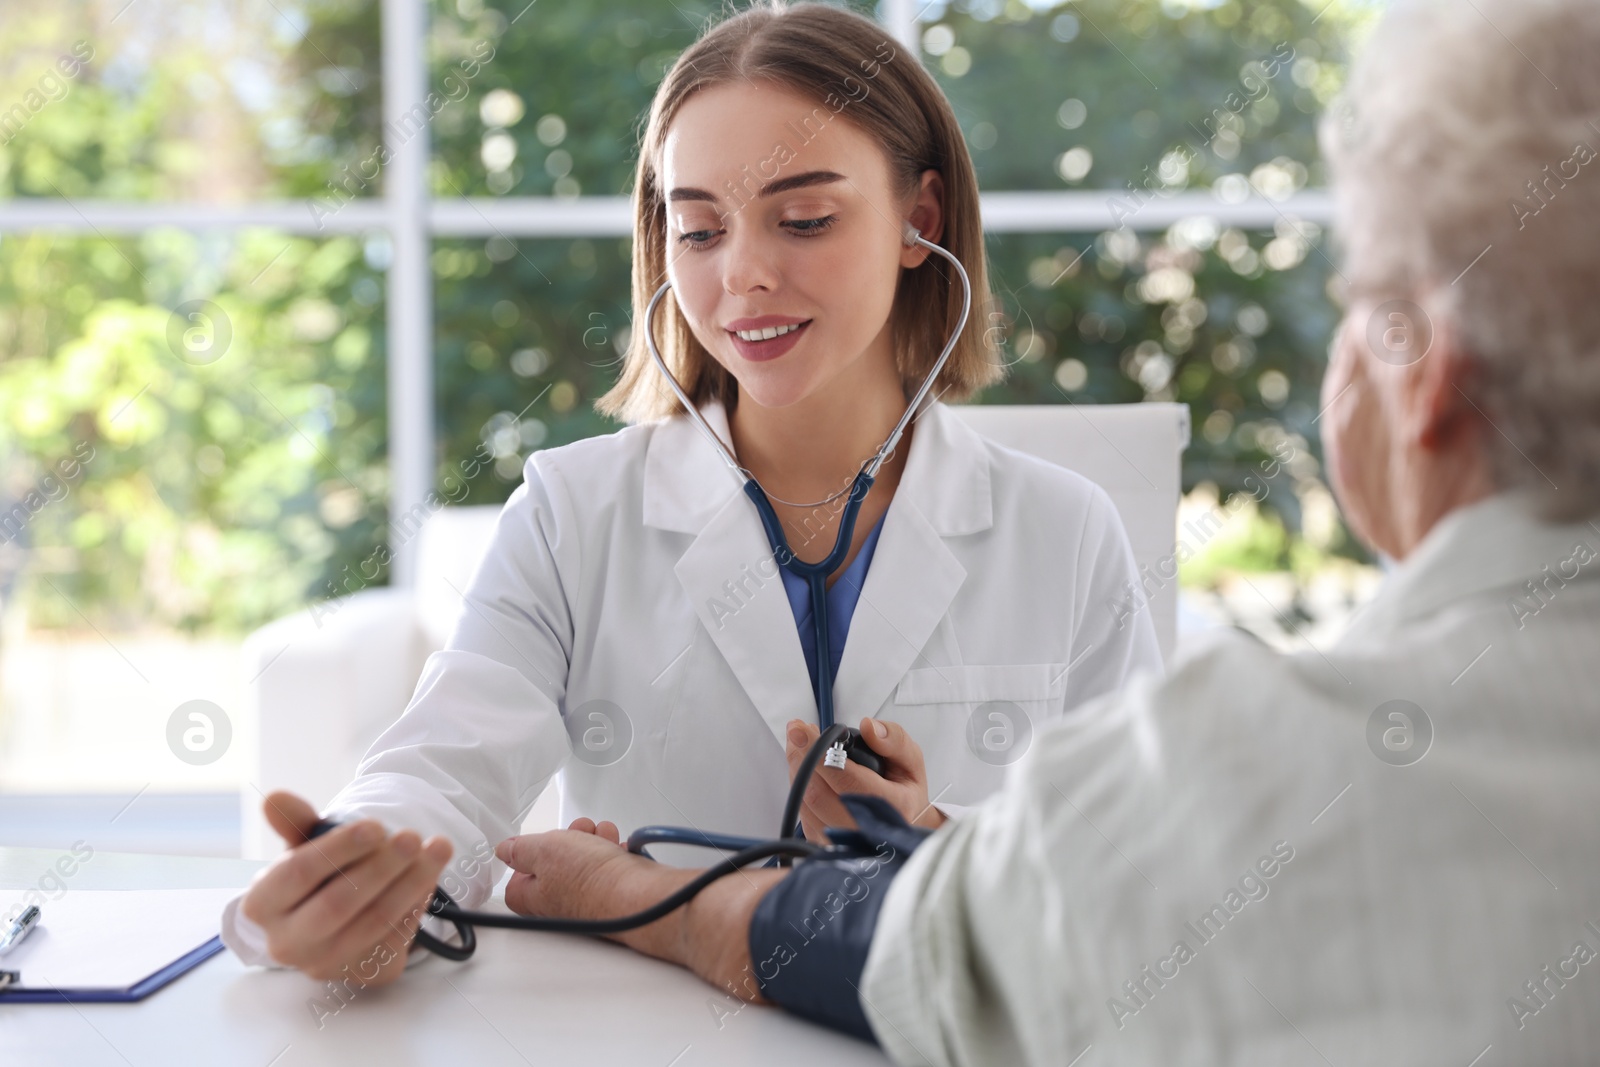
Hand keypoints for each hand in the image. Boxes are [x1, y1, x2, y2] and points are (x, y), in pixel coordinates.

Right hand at [239, 791, 452, 983]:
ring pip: (374, 923)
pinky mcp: (364, 975)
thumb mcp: (303, 846)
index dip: (339, 848)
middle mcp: (288, 944)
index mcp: (262, 906)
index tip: (375, 825)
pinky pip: (397, 939)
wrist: (325, 926)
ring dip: (411, 883)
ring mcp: (326, 966)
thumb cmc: (314, 878)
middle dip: (380, 868)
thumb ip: (295, 822)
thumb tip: (275, 798)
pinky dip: (417, 905)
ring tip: (436, 849)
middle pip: (338, 904)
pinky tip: (429, 877)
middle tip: (412, 837)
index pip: (299, 873)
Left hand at [497, 817, 783, 1000]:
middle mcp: (559, 904)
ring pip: (584, 861)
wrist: (642, 897)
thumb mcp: (545, 850)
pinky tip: (620, 847)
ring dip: (593, 840)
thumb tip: (505, 850)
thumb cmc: (595, 882)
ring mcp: (589, 900)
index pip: (516, 879)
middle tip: (578, 832)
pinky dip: (614, 851)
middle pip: (554, 863)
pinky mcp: (615, 894)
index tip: (538, 840)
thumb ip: (520, 848)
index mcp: (533, 899)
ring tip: (604, 837)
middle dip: (569, 838)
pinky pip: (609, 866)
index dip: (527, 854)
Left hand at [784, 717, 947, 840]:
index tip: (803, 731)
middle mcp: (862, 829)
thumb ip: (894, 740)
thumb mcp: (912, 761)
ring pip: (804, 803)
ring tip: (801, 744)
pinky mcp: (823, 843)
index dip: (820, 754)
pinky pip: (801, 813)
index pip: (846, 780)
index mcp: (888, 806)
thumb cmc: (905, 795)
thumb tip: (869, 727)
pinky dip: (798, 786)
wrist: (903, 828)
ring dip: (796, 769)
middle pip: (816, 792)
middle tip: (798, 731)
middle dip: (800, 756)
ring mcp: (840, 841)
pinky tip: (806, 768)